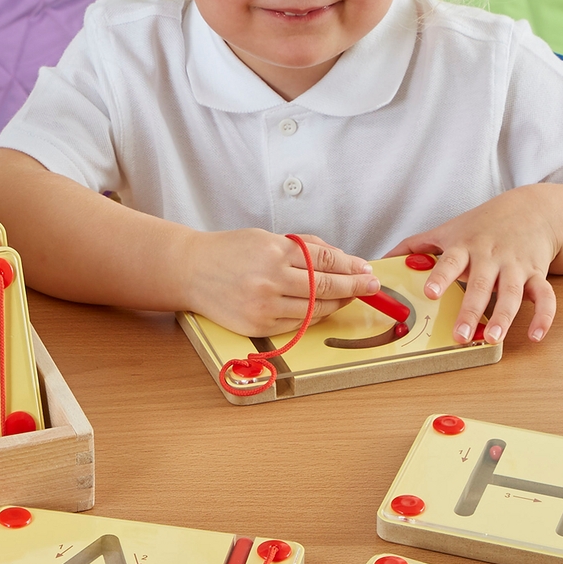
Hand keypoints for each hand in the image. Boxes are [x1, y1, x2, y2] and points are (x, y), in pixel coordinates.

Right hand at [182, 229, 379, 337]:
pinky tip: (322, 309)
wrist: (191, 271)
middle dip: (354, 286)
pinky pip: (297, 324)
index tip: (366, 269)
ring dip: (338, 304)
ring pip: (315, 309)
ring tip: (349, 297)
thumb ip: (303, 247)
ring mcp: (264, 305)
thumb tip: (342, 259)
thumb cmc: (229, 251)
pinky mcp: (259, 326)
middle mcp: (270, 279)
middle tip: (372, 286)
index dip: (351, 265)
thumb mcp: (266, 237)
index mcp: (274, 251)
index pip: (325, 260)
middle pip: (326, 286)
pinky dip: (314, 317)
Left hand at [389, 188, 560, 345]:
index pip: (450, 261)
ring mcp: (516, 267)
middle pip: (480, 285)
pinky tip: (535, 335)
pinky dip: (543, 316)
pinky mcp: (537, 275)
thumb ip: (415, 246)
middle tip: (461, 335)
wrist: (532, 210)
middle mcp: (490, 257)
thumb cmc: (482, 224)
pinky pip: (545, 297)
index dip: (440, 276)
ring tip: (494, 338)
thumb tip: (382, 261)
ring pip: (512, 293)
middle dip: (471, 310)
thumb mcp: (447, 229)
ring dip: (504, 317)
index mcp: (465, 247)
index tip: (430, 293)